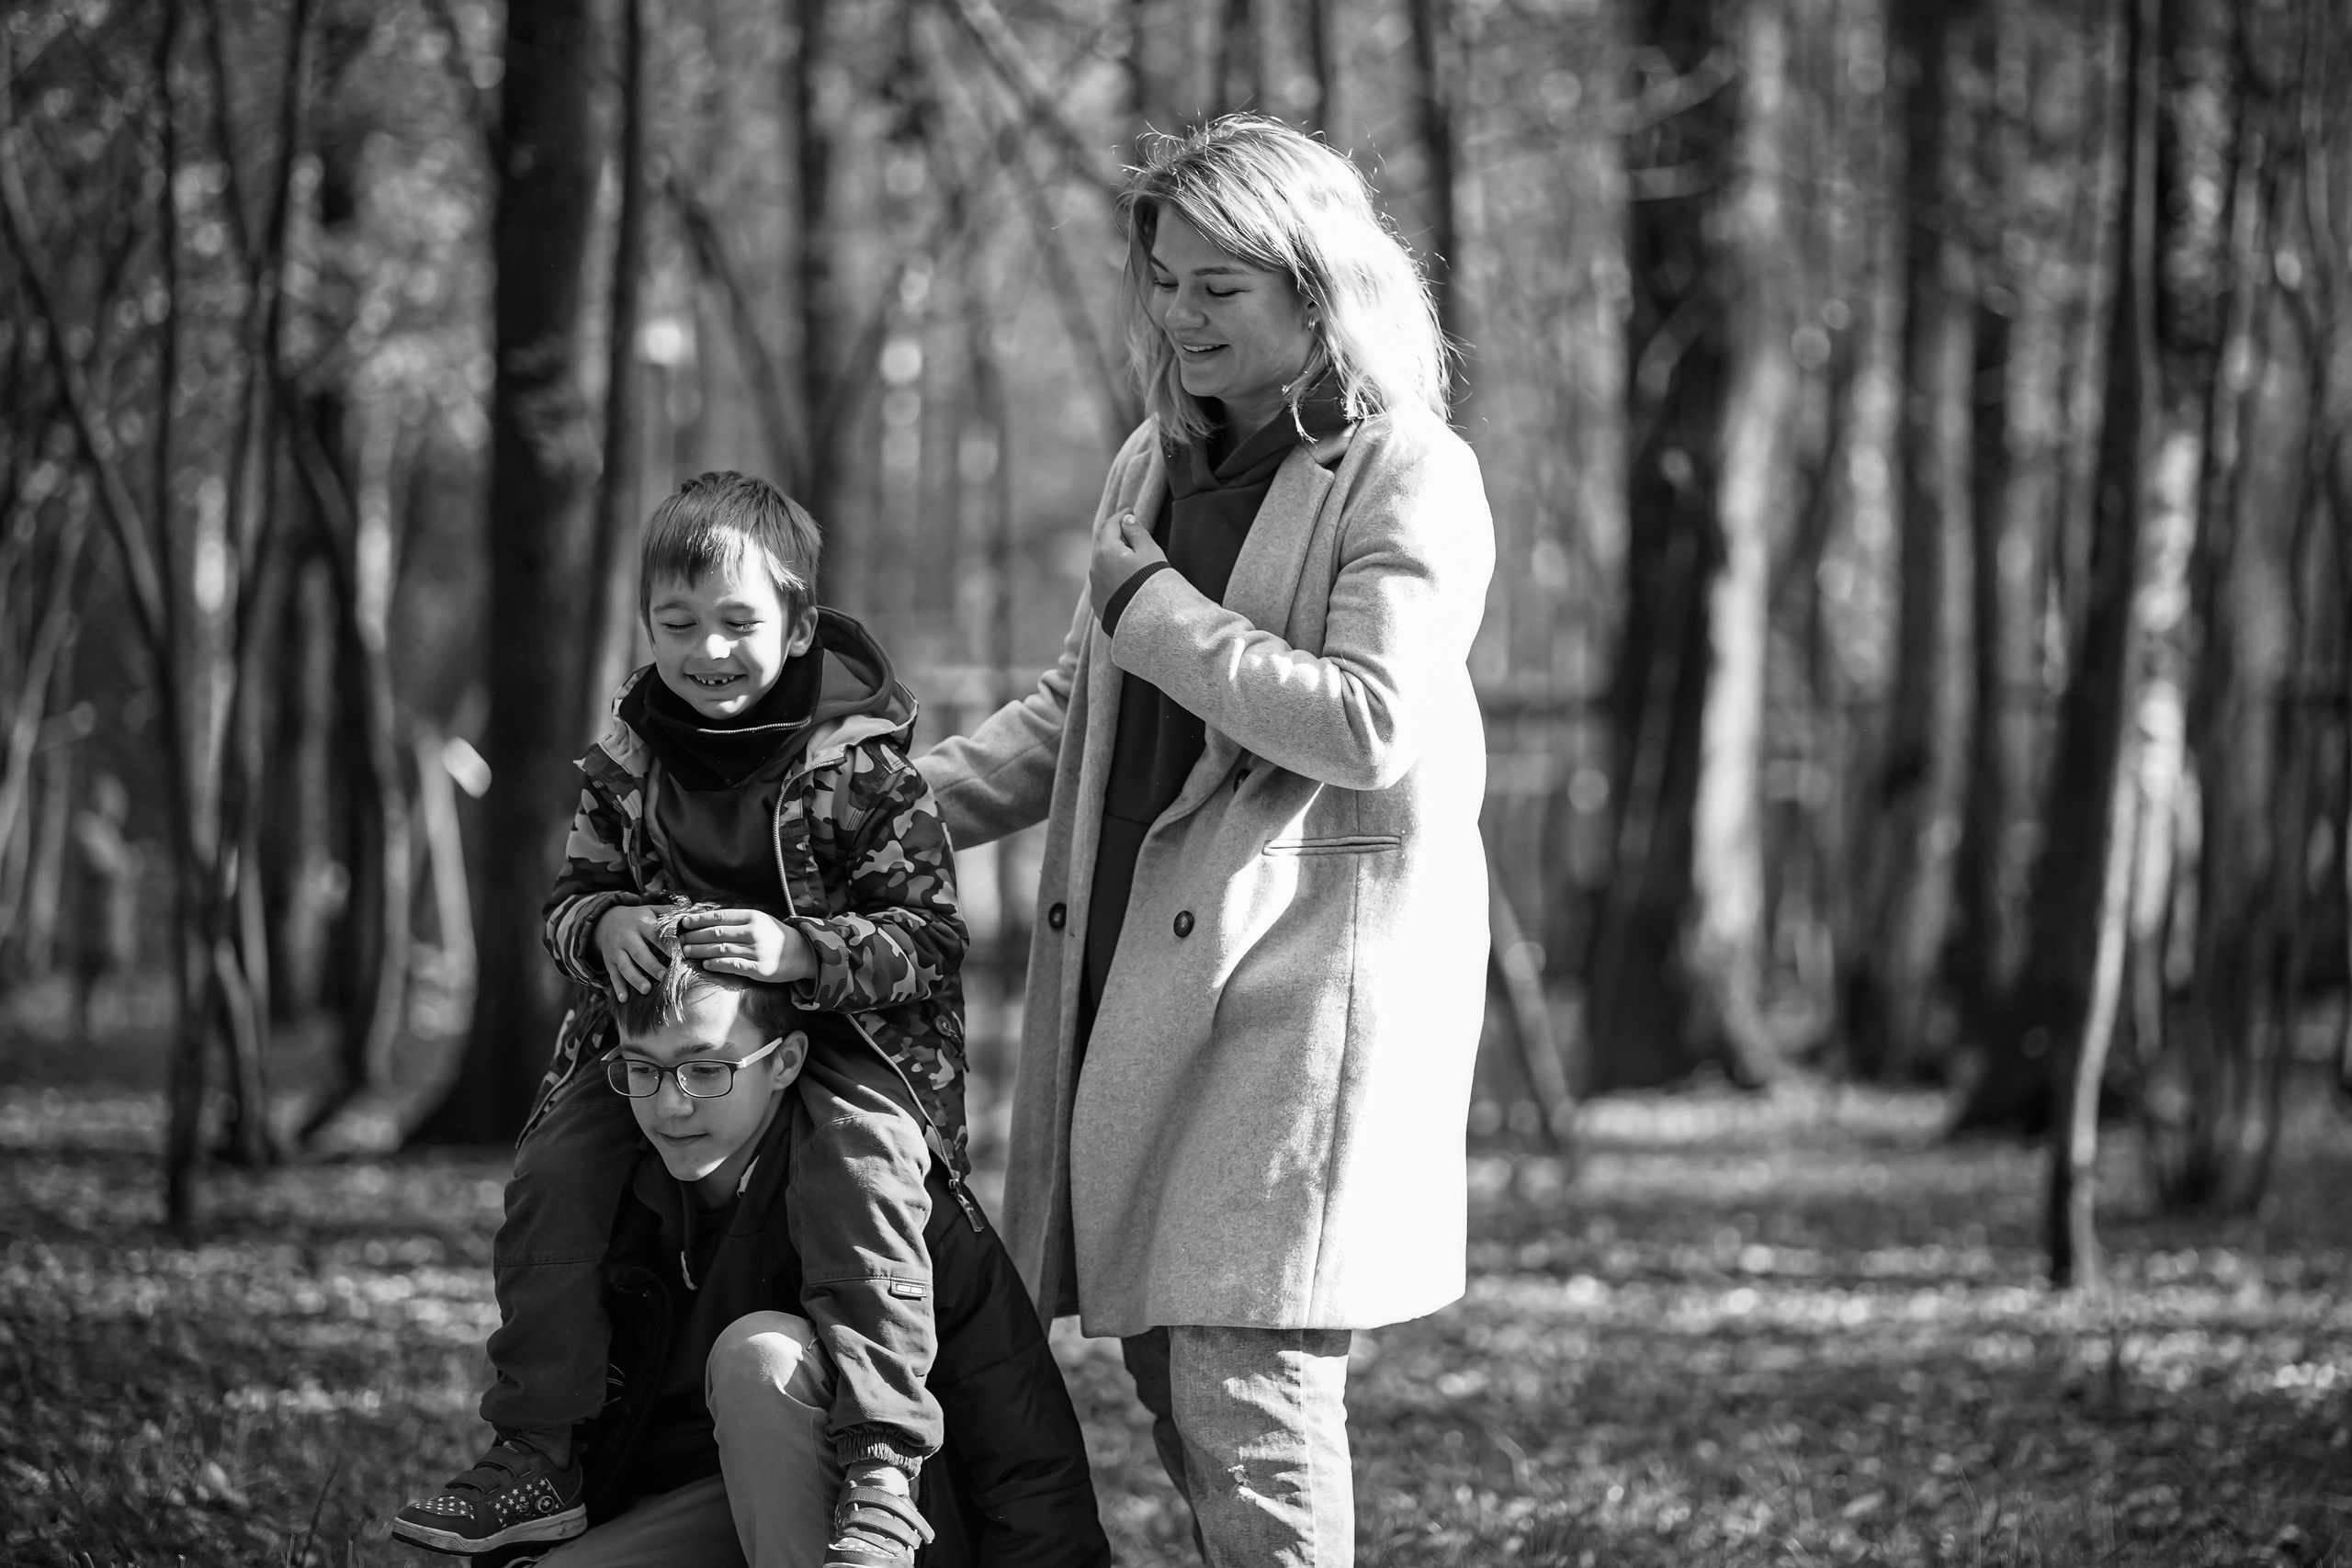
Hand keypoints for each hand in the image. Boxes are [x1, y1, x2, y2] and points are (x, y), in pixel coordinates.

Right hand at [593, 903, 670, 995]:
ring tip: (646, 989)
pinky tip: (624, 998)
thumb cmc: (637, 918)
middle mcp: (627, 936)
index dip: (666, 945)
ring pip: (624, 965)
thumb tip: (691, 912)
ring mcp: (616, 950)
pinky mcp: (609, 961)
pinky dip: (617, 987)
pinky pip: (612, 975)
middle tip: (663, 975)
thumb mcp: (650, 910)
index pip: (655, 935)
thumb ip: (668, 912)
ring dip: (635, 978)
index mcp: (641, 923)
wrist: (605, 921)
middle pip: (638, 952)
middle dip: (650, 965)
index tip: (679, 955)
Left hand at [676, 907, 813, 982]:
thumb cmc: (775, 935)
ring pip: (721, 949)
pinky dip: (716, 964)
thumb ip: (737, 920)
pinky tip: (706, 963)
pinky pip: (732, 965)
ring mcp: (756, 951)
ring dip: (701, 950)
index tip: (685, 922)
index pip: (720, 916)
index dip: (699, 919)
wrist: (801, 953)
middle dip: (695, 935)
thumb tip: (707, 921)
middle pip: (716, 933)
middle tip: (681, 939)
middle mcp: (754, 932)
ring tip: (688, 950)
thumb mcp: (760, 920)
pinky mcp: (758, 969)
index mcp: (753, 917)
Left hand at [1088, 508, 1167, 618]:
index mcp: (1106, 551)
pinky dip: (1110, 571)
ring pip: (1100, 562)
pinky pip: (1102, 580)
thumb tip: (1127, 519)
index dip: (1120, 516)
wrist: (1147, 622)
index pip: (1110, 525)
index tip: (1129, 511)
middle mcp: (1095, 567)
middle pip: (1102, 543)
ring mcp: (1095, 586)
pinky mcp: (1098, 601)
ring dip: (1111, 553)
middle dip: (1114, 533)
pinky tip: (1121, 574)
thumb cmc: (1151, 583)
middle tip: (1126, 527)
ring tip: (1126, 551)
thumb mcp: (1150, 552)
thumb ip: (1137, 533)